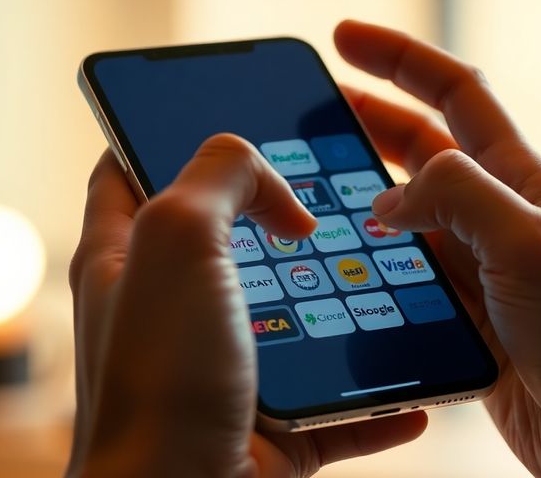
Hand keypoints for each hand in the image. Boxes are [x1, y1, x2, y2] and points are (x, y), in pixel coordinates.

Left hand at [67, 135, 426, 476]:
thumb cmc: (159, 376)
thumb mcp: (177, 237)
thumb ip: (218, 174)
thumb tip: (272, 185)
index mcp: (127, 259)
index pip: (127, 168)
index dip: (162, 129)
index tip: (220, 112)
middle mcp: (170, 313)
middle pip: (229, 241)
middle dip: (279, 215)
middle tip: (331, 192)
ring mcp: (222, 371)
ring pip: (295, 322)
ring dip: (343, 305)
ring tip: (390, 276)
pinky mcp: (270, 428)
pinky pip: (337, 407)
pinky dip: (377, 400)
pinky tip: (413, 386)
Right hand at [334, 20, 540, 476]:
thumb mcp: (529, 243)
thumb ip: (458, 197)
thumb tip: (388, 198)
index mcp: (520, 182)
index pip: (456, 94)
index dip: (400, 59)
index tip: (345, 40)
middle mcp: (498, 218)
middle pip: (423, 151)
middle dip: (368, 123)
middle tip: (312, 114)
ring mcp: (480, 271)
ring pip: (410, 217)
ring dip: (363, 197)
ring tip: (312, 189)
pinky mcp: (466, 321)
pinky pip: (408, 279)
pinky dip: (373, 266)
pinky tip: (344, 271)